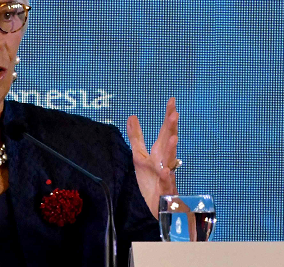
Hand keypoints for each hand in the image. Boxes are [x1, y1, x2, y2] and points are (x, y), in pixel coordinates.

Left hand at [126, 97, 178, 218]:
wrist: (156, 204)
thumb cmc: (151, 178)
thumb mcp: (139, 155)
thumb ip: (136, 136)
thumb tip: (132, 116)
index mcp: (160, 151)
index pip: (165, 130)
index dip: (168, 115)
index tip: (172, 100)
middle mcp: (165, 160)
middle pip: (169, 141)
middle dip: (172, 128)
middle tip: (174, 113)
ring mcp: (167, 173)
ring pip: (171, 160)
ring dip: (172, 149)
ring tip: (173, 137)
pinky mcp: (165, 189)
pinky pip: (168, 182)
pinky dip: (167, 177)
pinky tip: (167, 171)